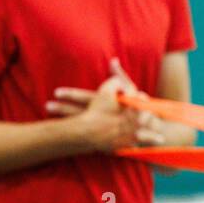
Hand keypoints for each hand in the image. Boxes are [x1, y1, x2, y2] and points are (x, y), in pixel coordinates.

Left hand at [46, 58, 161, 150]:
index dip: (72, 94)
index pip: (87, 97)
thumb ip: (121, 76)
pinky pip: (88, 142)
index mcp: (109, 104)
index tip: (56, 92)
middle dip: (63, 109)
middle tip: (46, 106)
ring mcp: (104, 130)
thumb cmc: (144, 108)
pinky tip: (65, 141)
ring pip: (81, 127)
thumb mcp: (133, 91)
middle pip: (80, 112)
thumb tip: (113, 60)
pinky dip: (76, 141)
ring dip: (65, 126)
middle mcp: (104, 117)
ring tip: (49, 126)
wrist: (157, 131)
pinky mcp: (106, 142)